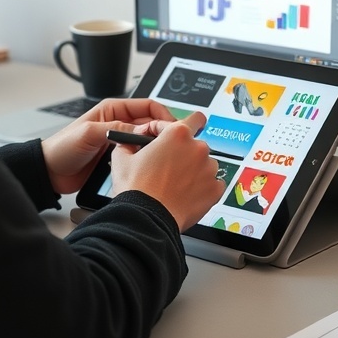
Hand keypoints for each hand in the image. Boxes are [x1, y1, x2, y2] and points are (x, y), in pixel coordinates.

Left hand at [41, 98, 174, 194]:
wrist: (50, 172)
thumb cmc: (62, 148)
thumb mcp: (89, 133)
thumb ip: (116, 129)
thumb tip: (142, 131)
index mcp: (113, 110)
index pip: (147, 106)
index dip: (163, 114)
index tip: (173, 127)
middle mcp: (119, 124)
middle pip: (151, 124)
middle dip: (163, 132)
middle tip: (172, 144)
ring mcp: (120, 141)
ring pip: (147, 141)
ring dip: (155, 147)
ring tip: (164, 155)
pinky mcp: (118, 158)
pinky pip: (139, 156)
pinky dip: (146, 160)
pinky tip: (151, 166)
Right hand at [110, 112, 224, 231]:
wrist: (146, 219)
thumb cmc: (136, 190)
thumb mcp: (122, 157)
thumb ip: (130, 142)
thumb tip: (131, 142)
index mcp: (178, 134)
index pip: (194, 119)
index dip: (178, 129)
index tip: (171, 138)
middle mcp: (198, 148)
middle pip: (195, 145)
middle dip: (183, 153)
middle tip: (167, 167)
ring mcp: (209, 169)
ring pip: (204, 164)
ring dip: (193, 170)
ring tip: (175, 184)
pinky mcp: (215, 189)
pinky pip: (212, 184)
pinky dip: (202, 187)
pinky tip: (186, 193)